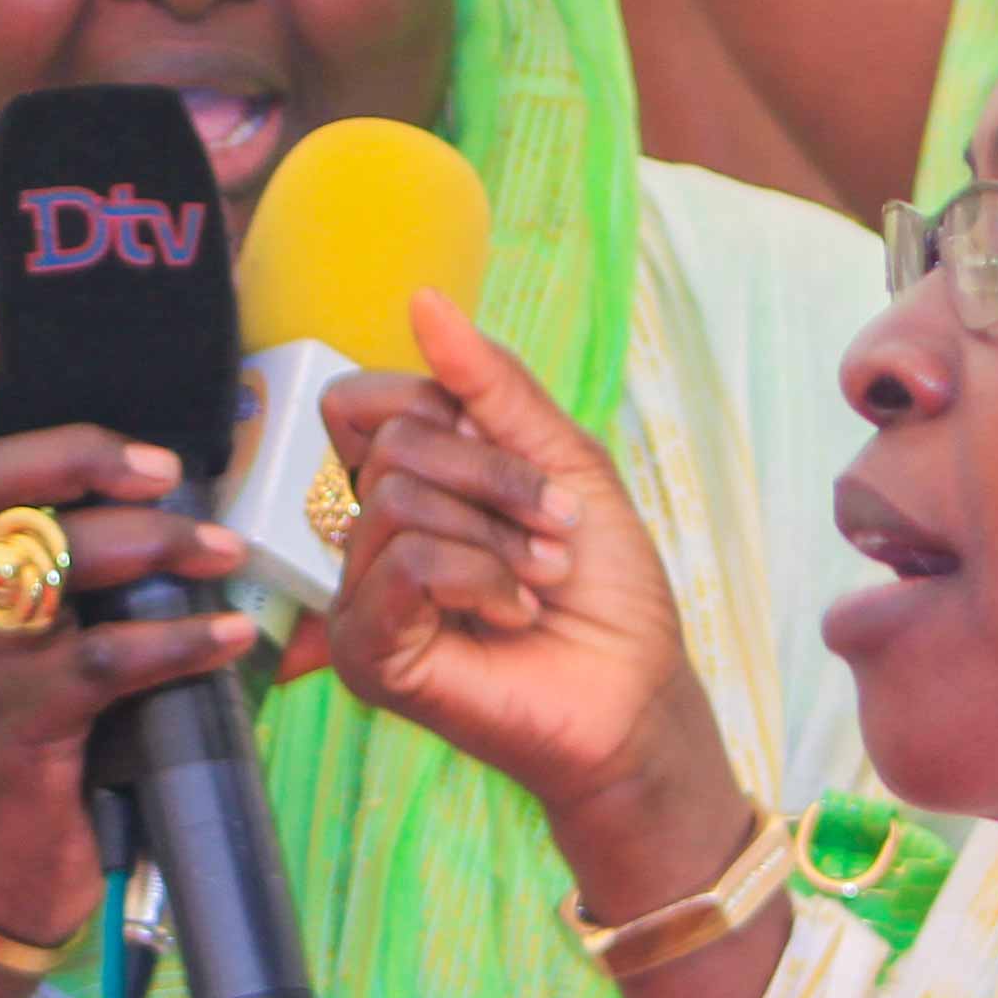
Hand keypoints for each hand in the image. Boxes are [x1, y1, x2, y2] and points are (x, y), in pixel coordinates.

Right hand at [0, 298, 258, 949]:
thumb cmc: (56, 732)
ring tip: (226, 550)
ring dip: (148, 546)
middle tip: (163, 463)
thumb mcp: (69, 634)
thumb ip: (109, 571)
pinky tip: (231, 639)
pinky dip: (173, 644)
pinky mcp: (24, 723)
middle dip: (72, 454)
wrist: (0, 861)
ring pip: (48, 565)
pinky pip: (98, 664)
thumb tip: (202, 497)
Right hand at [311, 290, 744, 883]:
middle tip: (552, 533)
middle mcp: (370, 537)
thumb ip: (490, 386)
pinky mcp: (367, 653)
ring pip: (397, 499)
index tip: (519, 457)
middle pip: (390, 444)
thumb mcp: (563, 461)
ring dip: (495, 533)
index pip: (363, 403)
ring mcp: (361, 597)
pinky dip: (480, 576)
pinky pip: (405, 564)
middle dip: (493, 477)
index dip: (438, 408)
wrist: (635, 696)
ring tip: (538, 579)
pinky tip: (514, 615)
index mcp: (408, 484)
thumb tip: (422, 301)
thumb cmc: (605, 592)